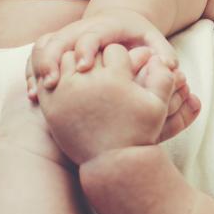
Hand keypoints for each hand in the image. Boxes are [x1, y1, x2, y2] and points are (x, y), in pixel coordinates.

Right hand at [26, 7, 177, 99]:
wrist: (120, 24)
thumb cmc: (141, 39)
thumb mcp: (155, 42)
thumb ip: (163, 53)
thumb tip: (169, 67)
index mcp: (105, 26)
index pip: (91, 33)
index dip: (86, 48)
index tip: (85, 67)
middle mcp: (80, 30)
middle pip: (59, 39)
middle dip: (53, 59)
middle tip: (53, 83)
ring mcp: (65, 39)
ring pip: (42, 48)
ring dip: (38, 69)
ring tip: (39, 93)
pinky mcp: (56, 51)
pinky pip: (36, 59)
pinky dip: (33, 75)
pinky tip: (34, 97)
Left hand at [37, 44, 196, 164]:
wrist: (112, 163)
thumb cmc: (139, 134)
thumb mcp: (158, 107)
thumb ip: (163, 78)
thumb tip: (159, 58)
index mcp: (115, 79)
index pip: (114, 50)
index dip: (121, 59)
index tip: (124, 71)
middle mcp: (88, 82)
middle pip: (90, 52)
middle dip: (98, 59)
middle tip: (105, 72)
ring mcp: (66, 93)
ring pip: (67, 61)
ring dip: (77, 65)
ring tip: (89, 77)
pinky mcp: (51, 105)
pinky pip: (50, 79)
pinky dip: (59, 77)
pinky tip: (71, 86)